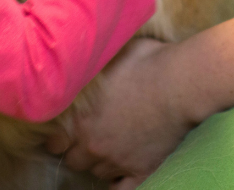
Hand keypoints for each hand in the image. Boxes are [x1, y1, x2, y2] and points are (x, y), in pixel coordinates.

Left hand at [46, 38, 191, 180]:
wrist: (178, 83)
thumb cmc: (144, 62)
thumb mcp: (108, 56)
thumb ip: (90, 70)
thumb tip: (80, 63)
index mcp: (80, 119)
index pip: (55, 142)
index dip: (58, 137)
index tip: (62, 132)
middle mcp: (94, 145)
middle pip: (74, 161)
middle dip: (78, 149)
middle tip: (88, 136)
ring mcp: (118, 161)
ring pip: (98, 172)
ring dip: (99, 162)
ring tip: (108, 147)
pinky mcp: (142, 170)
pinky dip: (119, 184)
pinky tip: (119, 176)